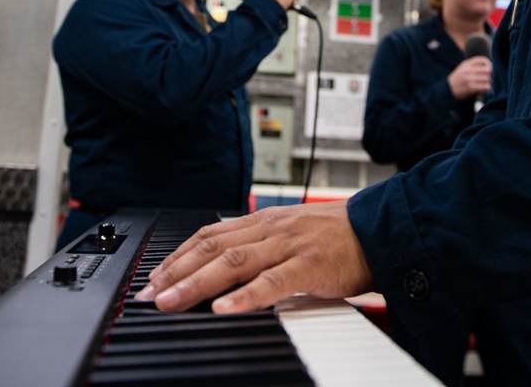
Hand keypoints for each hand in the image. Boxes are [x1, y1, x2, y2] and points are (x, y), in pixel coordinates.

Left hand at [135, 201, 373, 313]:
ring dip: (196, 282)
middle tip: (148, 295)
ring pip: (234, 261)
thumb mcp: (293, 235)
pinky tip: (224, 309)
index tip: (152, 279)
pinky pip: (273, 281)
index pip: (210, 235)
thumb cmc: (340, 237)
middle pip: (212, 246)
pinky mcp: (310, 264)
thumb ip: (263, 249)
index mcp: (265, 221)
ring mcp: (289, 244)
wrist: (382, 230)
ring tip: (170, 301)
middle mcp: (271, 228)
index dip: (177, 256)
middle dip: (175, 271)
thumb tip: (226, 273)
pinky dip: (245, 297)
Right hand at [447, 56, 491, 99]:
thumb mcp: (463, 67)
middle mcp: (468, 70)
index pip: (483, 60)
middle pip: (487, 69)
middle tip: (490, 77)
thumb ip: (474, 65)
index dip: (489, 64)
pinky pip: (485, 86)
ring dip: (489, 81)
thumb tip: (490, 65)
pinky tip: (486, 88)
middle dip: (491, 74)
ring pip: (487, 78)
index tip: (490, 68)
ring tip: (488, 83)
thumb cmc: (458, 79)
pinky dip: (488, 87)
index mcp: (467, 63)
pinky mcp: (470, 87)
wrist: (447, 89)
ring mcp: (469, 78)